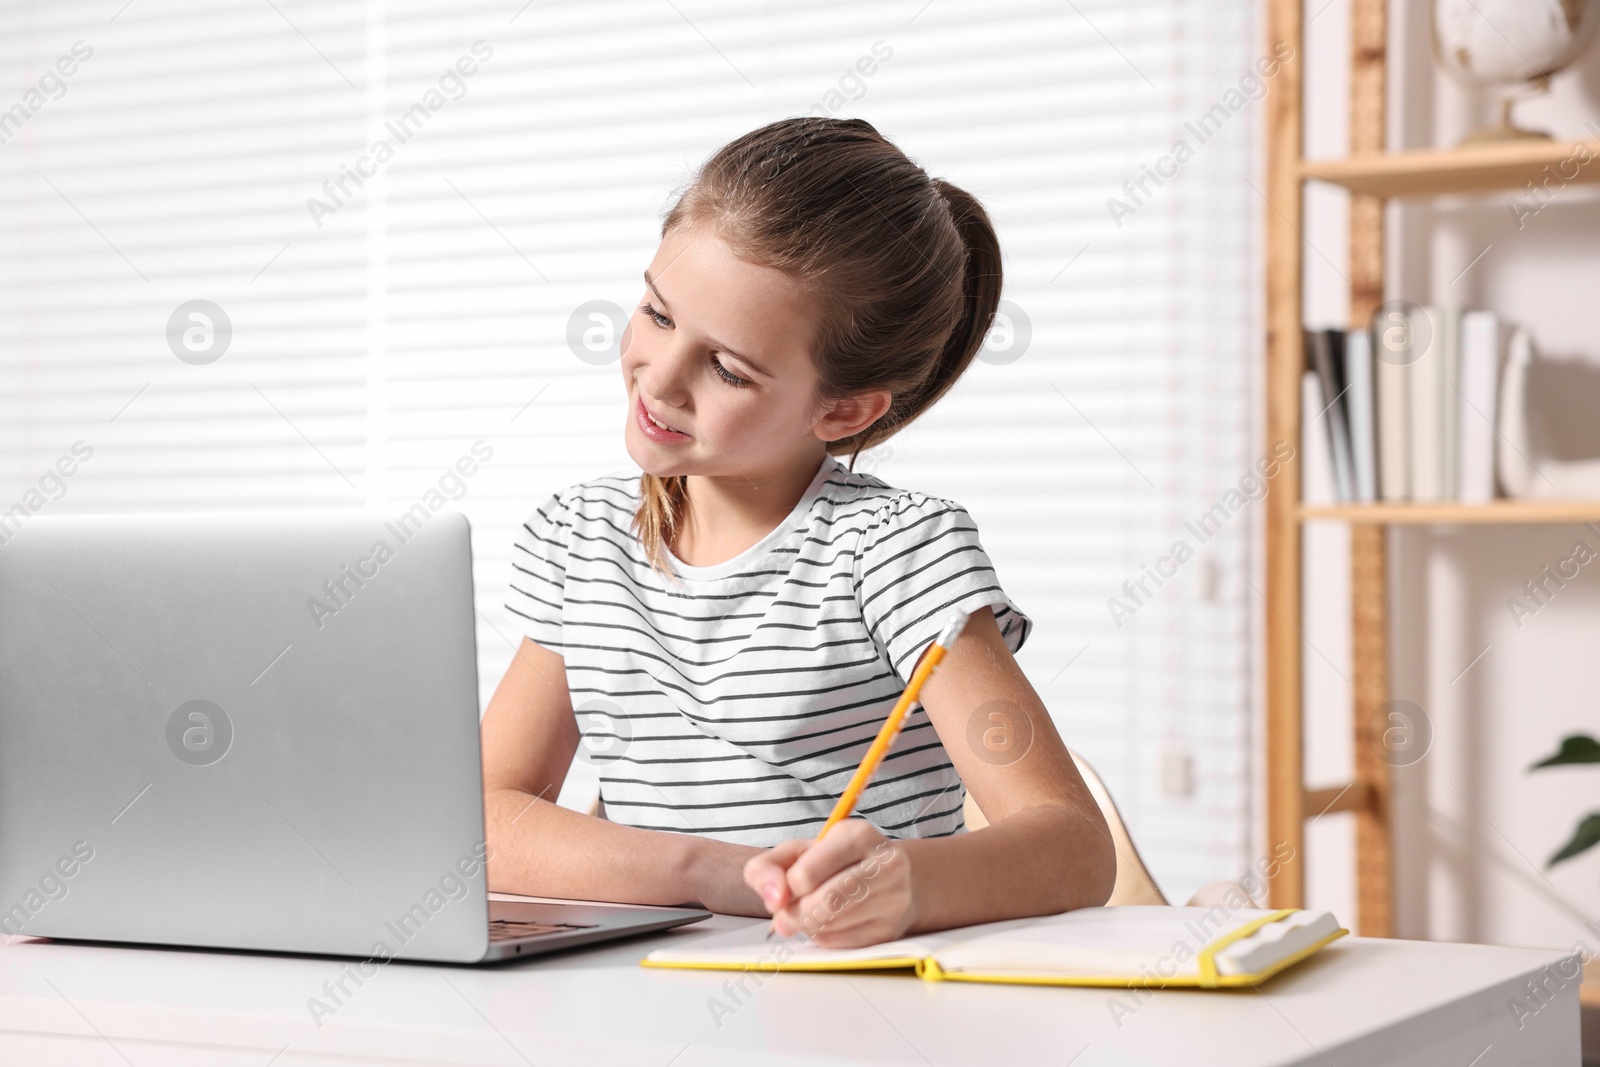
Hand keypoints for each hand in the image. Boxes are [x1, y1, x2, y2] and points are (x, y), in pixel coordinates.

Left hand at [741, 819, 915, 947]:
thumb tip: (773, 900)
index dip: (786, 887)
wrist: (897, 878)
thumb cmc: (839, 861)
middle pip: (823, 904)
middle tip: (786, 913)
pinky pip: (841, 943)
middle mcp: (883, 865)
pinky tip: (828, 923)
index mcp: (858, 836)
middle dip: (794, 913)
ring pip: (831, 926)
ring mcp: (892, 899)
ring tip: (808, 913)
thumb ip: (770, 866)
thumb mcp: (802, 850)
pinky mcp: (890, 929)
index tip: (788, 886)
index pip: (806, 874)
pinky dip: (823, 937)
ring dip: (807, 926)